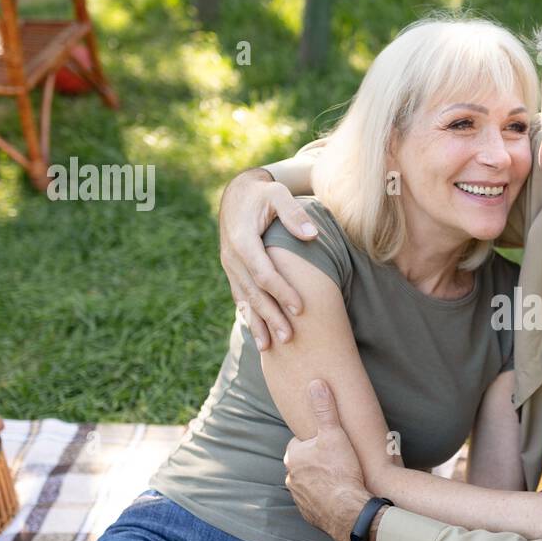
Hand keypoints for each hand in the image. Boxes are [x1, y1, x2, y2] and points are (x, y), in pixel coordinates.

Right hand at [219, 168, 317, 350]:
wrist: (238, 194)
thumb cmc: (264, 194)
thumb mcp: (278, 194)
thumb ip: (294, 213)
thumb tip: (312, 235)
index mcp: (242, 239)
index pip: (264, 272)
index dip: (282, 292)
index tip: (301, 308)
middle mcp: (232, 256)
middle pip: (253, 292)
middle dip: (271, 316)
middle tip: (289, 337)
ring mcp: (229, 266)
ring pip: (244, 299)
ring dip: (257, 323)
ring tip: (270, 347)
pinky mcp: (232, 271)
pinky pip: (239, 297)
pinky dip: (248, 316)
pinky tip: (258, 335)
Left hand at [284, 379, 370, 540]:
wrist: (347, 511)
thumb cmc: (340, 471)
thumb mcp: (334, 434)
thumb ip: (324, 409)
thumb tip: (316, 384)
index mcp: (294, 456)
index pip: (302, 443)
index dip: (317, 441)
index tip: (331, 443)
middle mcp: (291, 477)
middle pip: (305, 462)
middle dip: (318, 461)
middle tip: (338, 459)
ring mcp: (299, 497)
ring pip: (309, 482)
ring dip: (321, 480)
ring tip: (341, 477)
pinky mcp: (309, 513)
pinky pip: (316, 501)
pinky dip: (325, 498)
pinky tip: (340, 495)